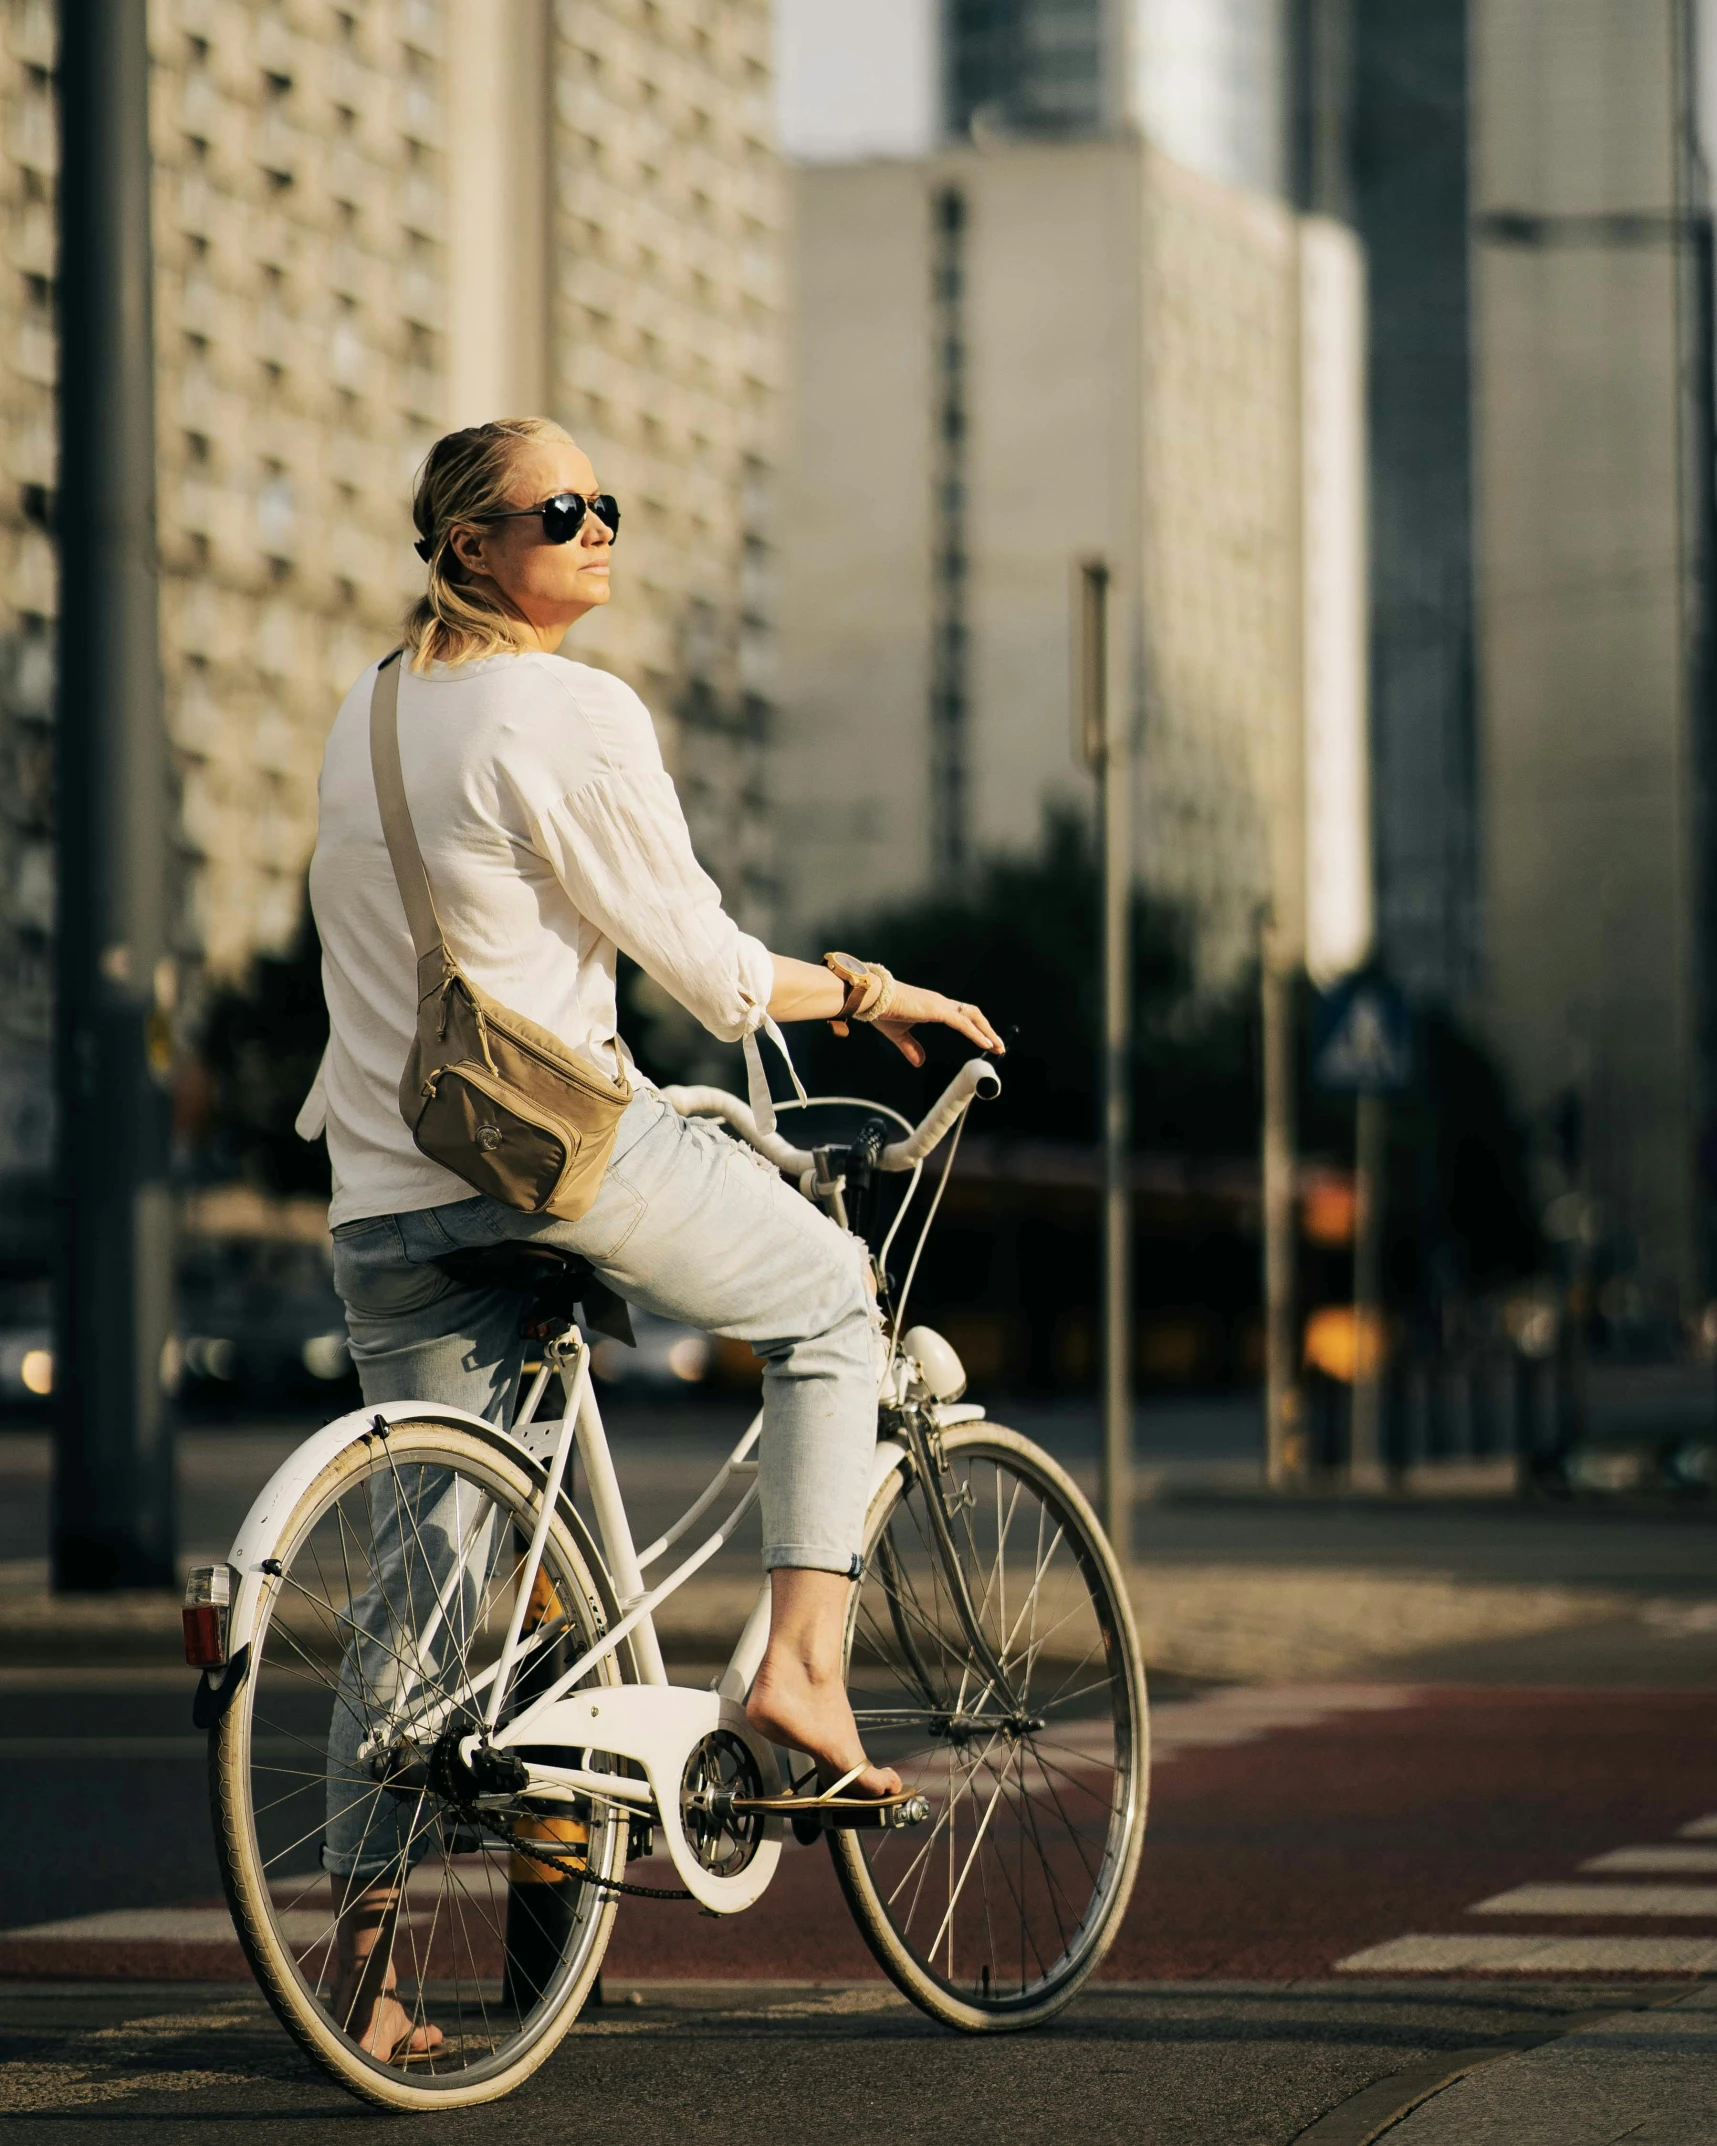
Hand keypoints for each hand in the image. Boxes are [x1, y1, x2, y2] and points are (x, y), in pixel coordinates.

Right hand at [873, 982, 1004, 1067]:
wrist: (872, 998)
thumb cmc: (882, 1012)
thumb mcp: (899, 1034)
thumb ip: (911, 1047)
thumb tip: (920, 1062)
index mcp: (933, 1006)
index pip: (961, 1016)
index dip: (975, 1028)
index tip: (986, 1041)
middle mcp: (940, 1003)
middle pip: (973, 1014)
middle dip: (987, 1030)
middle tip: (999, 1046)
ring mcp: (940, 1004)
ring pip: (972, 1017)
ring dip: (987, 1032)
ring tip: (998, 1047)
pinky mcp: (937, 1010)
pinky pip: (962, 1023)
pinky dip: (976, 1034)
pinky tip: (986, 1044)